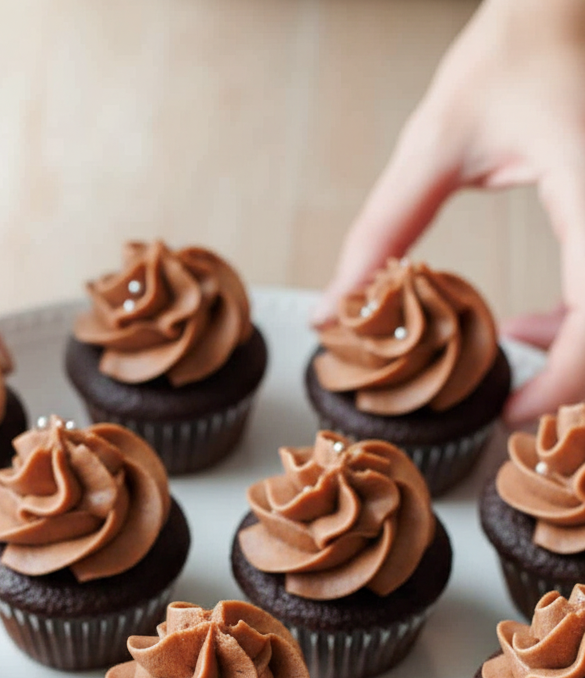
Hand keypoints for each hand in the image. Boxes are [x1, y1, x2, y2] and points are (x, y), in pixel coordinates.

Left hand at [318, 0, 584, 425]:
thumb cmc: (517, 46)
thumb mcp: (439, 139)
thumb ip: (384, 228)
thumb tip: (335, 307)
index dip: (560, 383)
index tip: (508, 414)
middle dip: (569, 380)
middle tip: (508, 400)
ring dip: (574, 352)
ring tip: (509, 343)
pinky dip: (579, 322)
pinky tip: (530, 323)